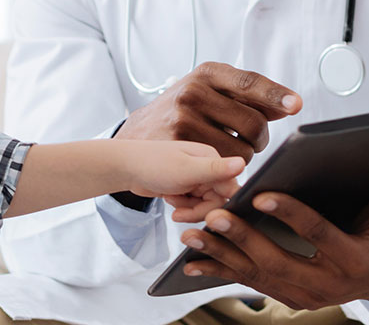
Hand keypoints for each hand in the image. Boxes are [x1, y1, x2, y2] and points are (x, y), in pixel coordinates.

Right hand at [115, 62, 301, 162]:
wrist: (138, 134)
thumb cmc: (184, 111)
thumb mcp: (210, 92)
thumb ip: (247, 97)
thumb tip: (287, 105)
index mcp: (208, 73)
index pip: (249, 82)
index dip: (275, 95)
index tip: (295, 105)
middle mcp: (194, 91)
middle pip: (253, 123)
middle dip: (261, 139)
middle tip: (251, 141)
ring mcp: (184, 118)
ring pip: (241, 150)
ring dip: (245, 157)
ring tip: (228, 151)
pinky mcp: (178, 146)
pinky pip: (222, 166)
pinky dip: (228, 170)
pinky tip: (217, 163)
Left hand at [122, 140, 244, 220]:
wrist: (125, 168)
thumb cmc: (152, 164)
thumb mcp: (186, 171)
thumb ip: (216, 170)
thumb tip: (243, 163)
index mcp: (212, 158)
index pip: (230, 189)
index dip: (217, 205)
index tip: (202, 211)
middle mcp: (206, 167)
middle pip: (217, 200)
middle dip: (198, 209)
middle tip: (179, 210)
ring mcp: (196, 177)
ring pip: (205, 205)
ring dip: (188, 208)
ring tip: (172, 200)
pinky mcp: (186, 187)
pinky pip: (193, 205)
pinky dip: (182, 206)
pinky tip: (169, 198)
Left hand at [178, 158, 368, 308]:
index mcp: (354, 260)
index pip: (318, 234)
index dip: (290, 214)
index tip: (261, 195)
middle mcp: (327, 284)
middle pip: (279, 261)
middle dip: (244, 239)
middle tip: (215, 216)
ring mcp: (306, 296)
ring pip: (258, 276)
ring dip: (222, 257)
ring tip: (192, 237)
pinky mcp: (289, 297)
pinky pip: (252, 284)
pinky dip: (221, 272)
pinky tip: (194, 262)